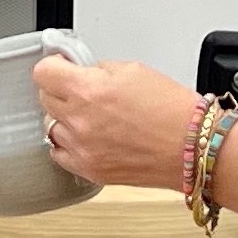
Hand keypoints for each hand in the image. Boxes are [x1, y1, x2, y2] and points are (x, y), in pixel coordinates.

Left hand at [34, 55, 212, 192]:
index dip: (54, 66)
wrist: (195, 147)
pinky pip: (61, 154)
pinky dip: (70, 145)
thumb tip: (79, 69)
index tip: (61, 66)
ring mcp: (83, 149)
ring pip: (52, 127)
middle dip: (62, 90)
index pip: (43, 72)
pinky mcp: (90, 171)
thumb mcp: (133, 70)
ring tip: (94, 117)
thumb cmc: (173, 110)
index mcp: (88, 91)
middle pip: (45, 98)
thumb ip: (98, 69)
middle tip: (84, 90)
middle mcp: (80, 121)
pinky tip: (90, 138)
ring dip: (67, 119)